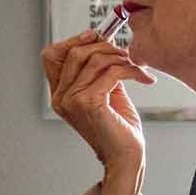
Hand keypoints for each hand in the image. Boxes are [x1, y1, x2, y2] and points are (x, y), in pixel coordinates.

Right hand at [43, 31, 156, 169]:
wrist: (125, 157)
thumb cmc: (118, 128)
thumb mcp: (105, 92)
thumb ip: (99, 70)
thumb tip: (104, 43)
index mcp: (60, 94)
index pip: (53, 55)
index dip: (74, 40)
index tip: (98, 36)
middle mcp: (61, 98)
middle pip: (74, 52)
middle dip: (103, 46)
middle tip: (124, 53)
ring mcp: (72, 101)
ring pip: (94, 59)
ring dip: (120, 57)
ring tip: (136, 66)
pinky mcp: (89, 103)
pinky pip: (111, 72)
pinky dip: (130, 70)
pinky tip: (142, 76)